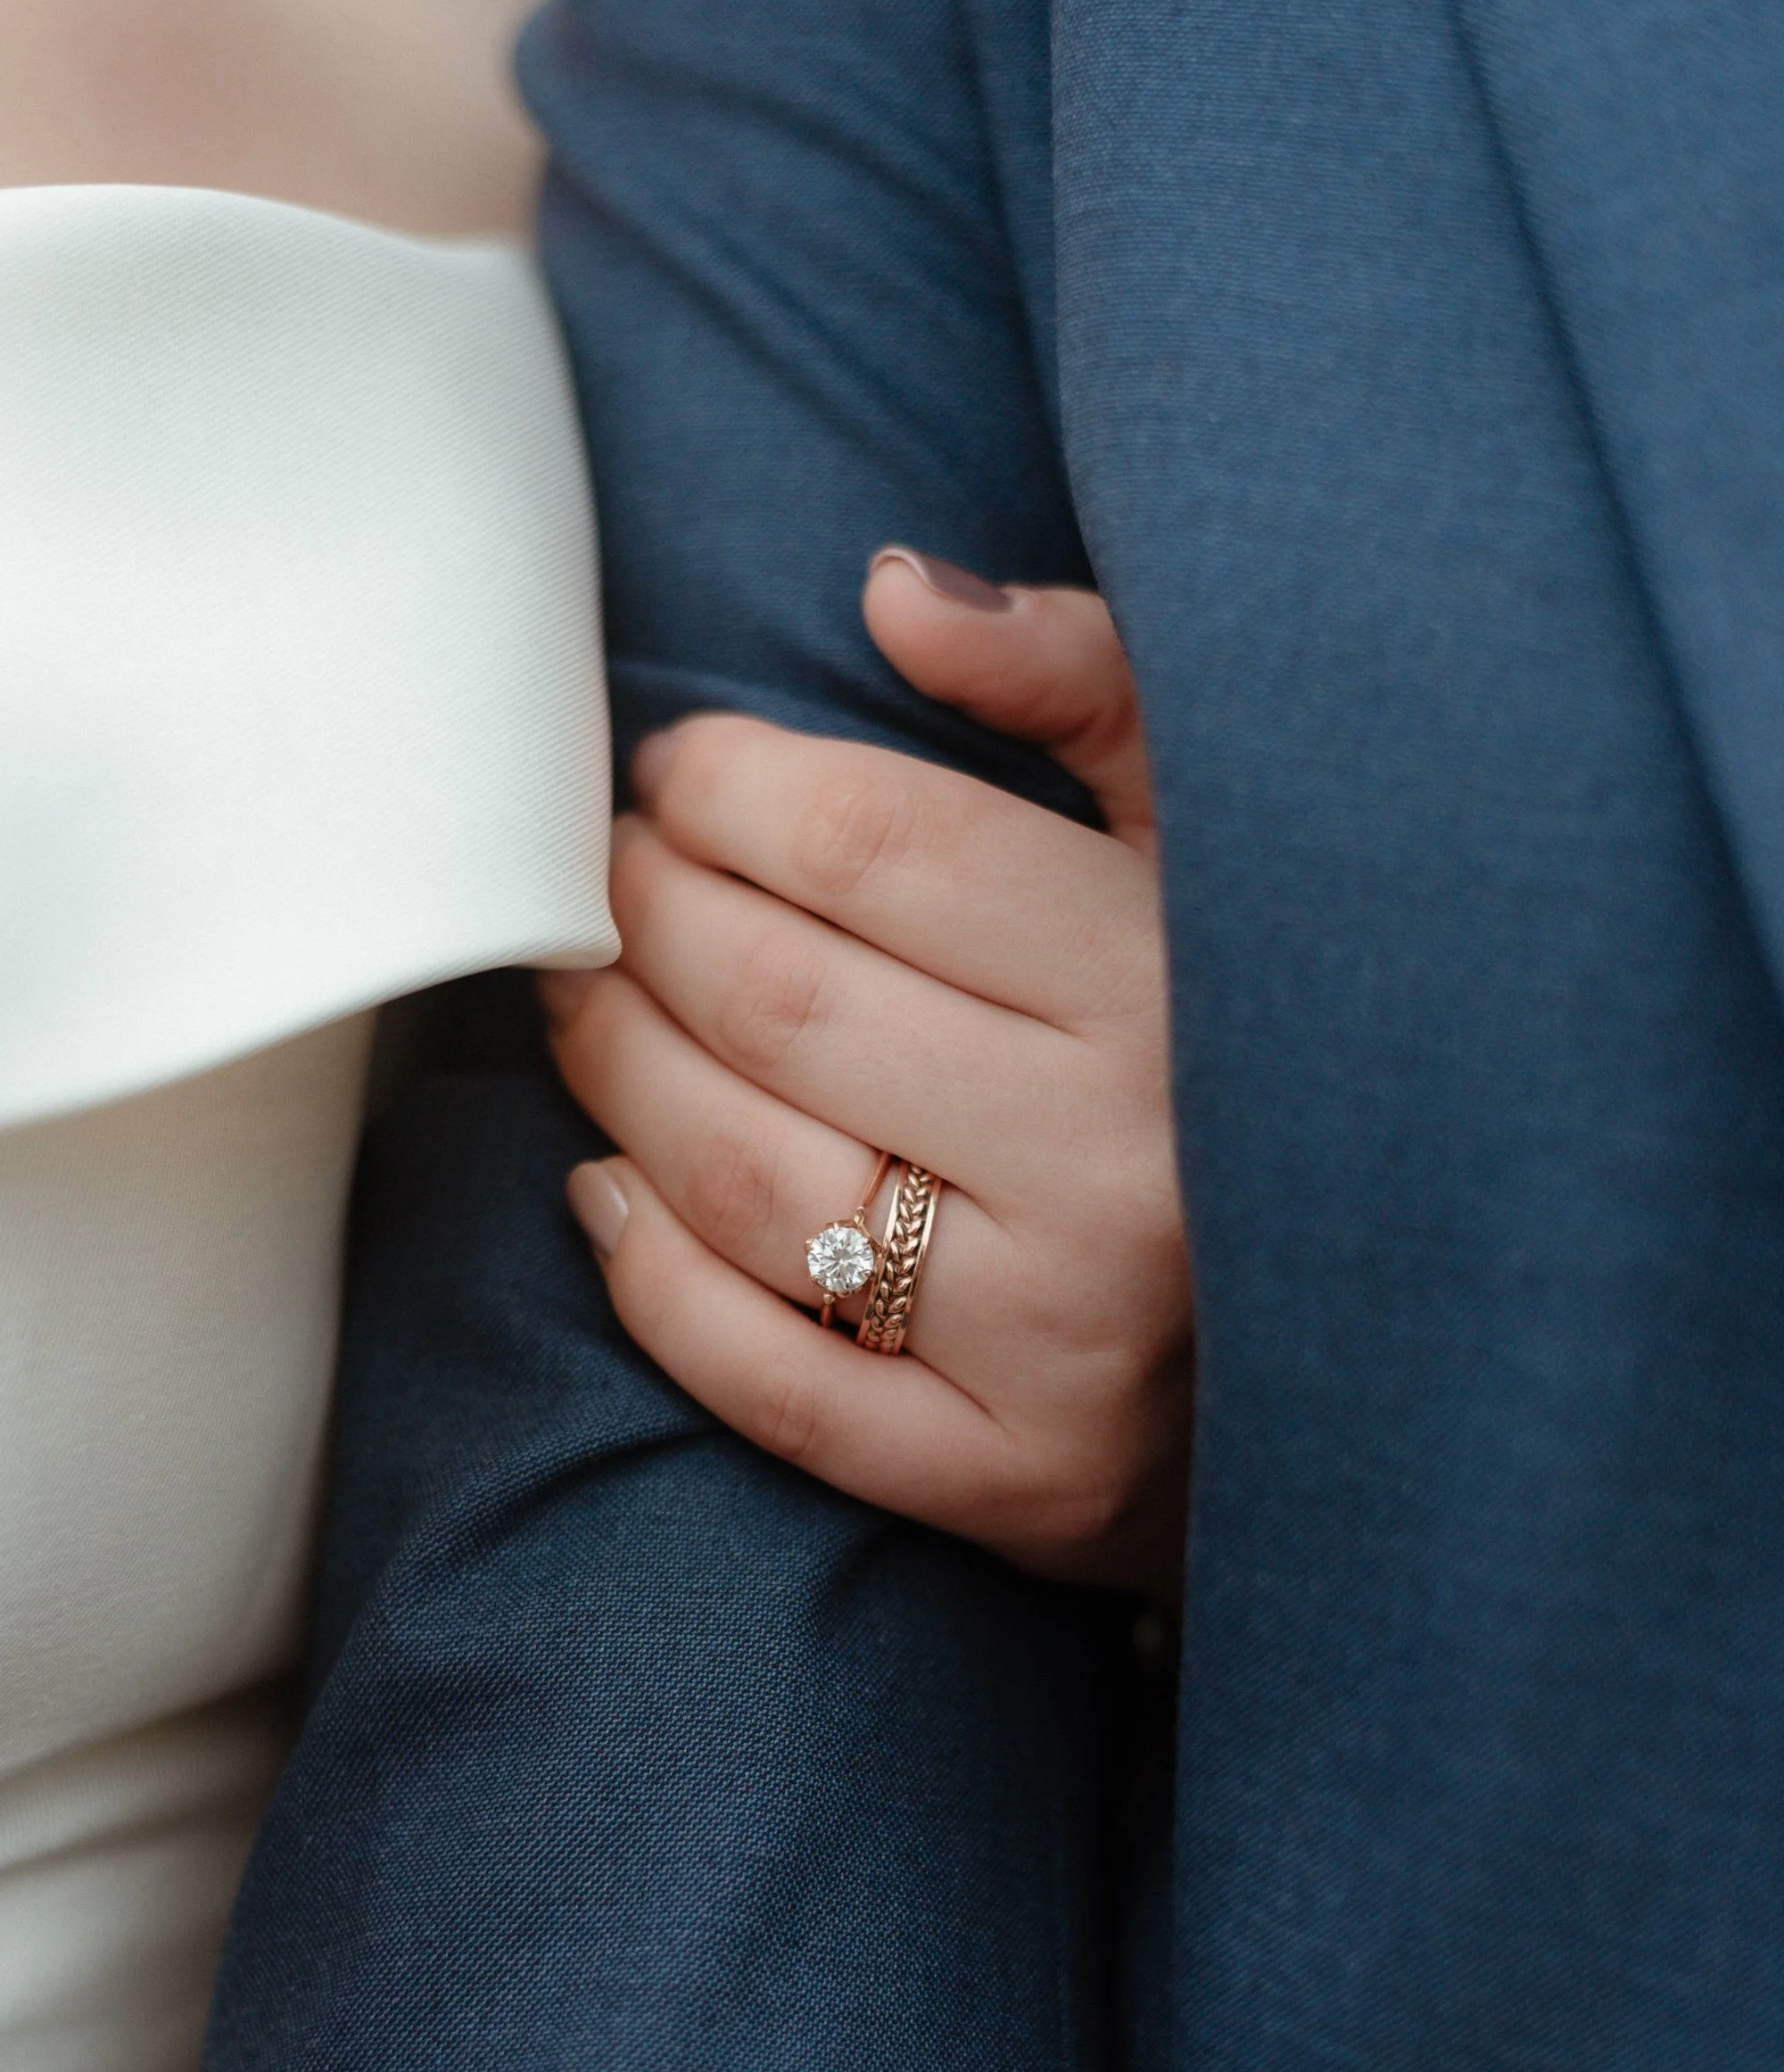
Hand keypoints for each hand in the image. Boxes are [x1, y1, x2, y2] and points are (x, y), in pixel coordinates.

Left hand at [543, 549, 1191, 1598]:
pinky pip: (773, 1388)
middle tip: (604, 880)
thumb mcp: (1218, 835)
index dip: (726, 791)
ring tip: (585, 998)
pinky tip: (603, 1188)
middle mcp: (1128, 1167)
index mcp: (1178, 981)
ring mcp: (1068, 1344)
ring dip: (615, 1071)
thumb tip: (890, 591)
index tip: (672, 773)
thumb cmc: (1256, 1041)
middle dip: (643, 916)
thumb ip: (1083, 686)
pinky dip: (650, 1281)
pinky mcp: (1018, 1480)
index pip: (876, 846)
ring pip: (750, 1185)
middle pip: (780, 1005)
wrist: (1380, 1330)